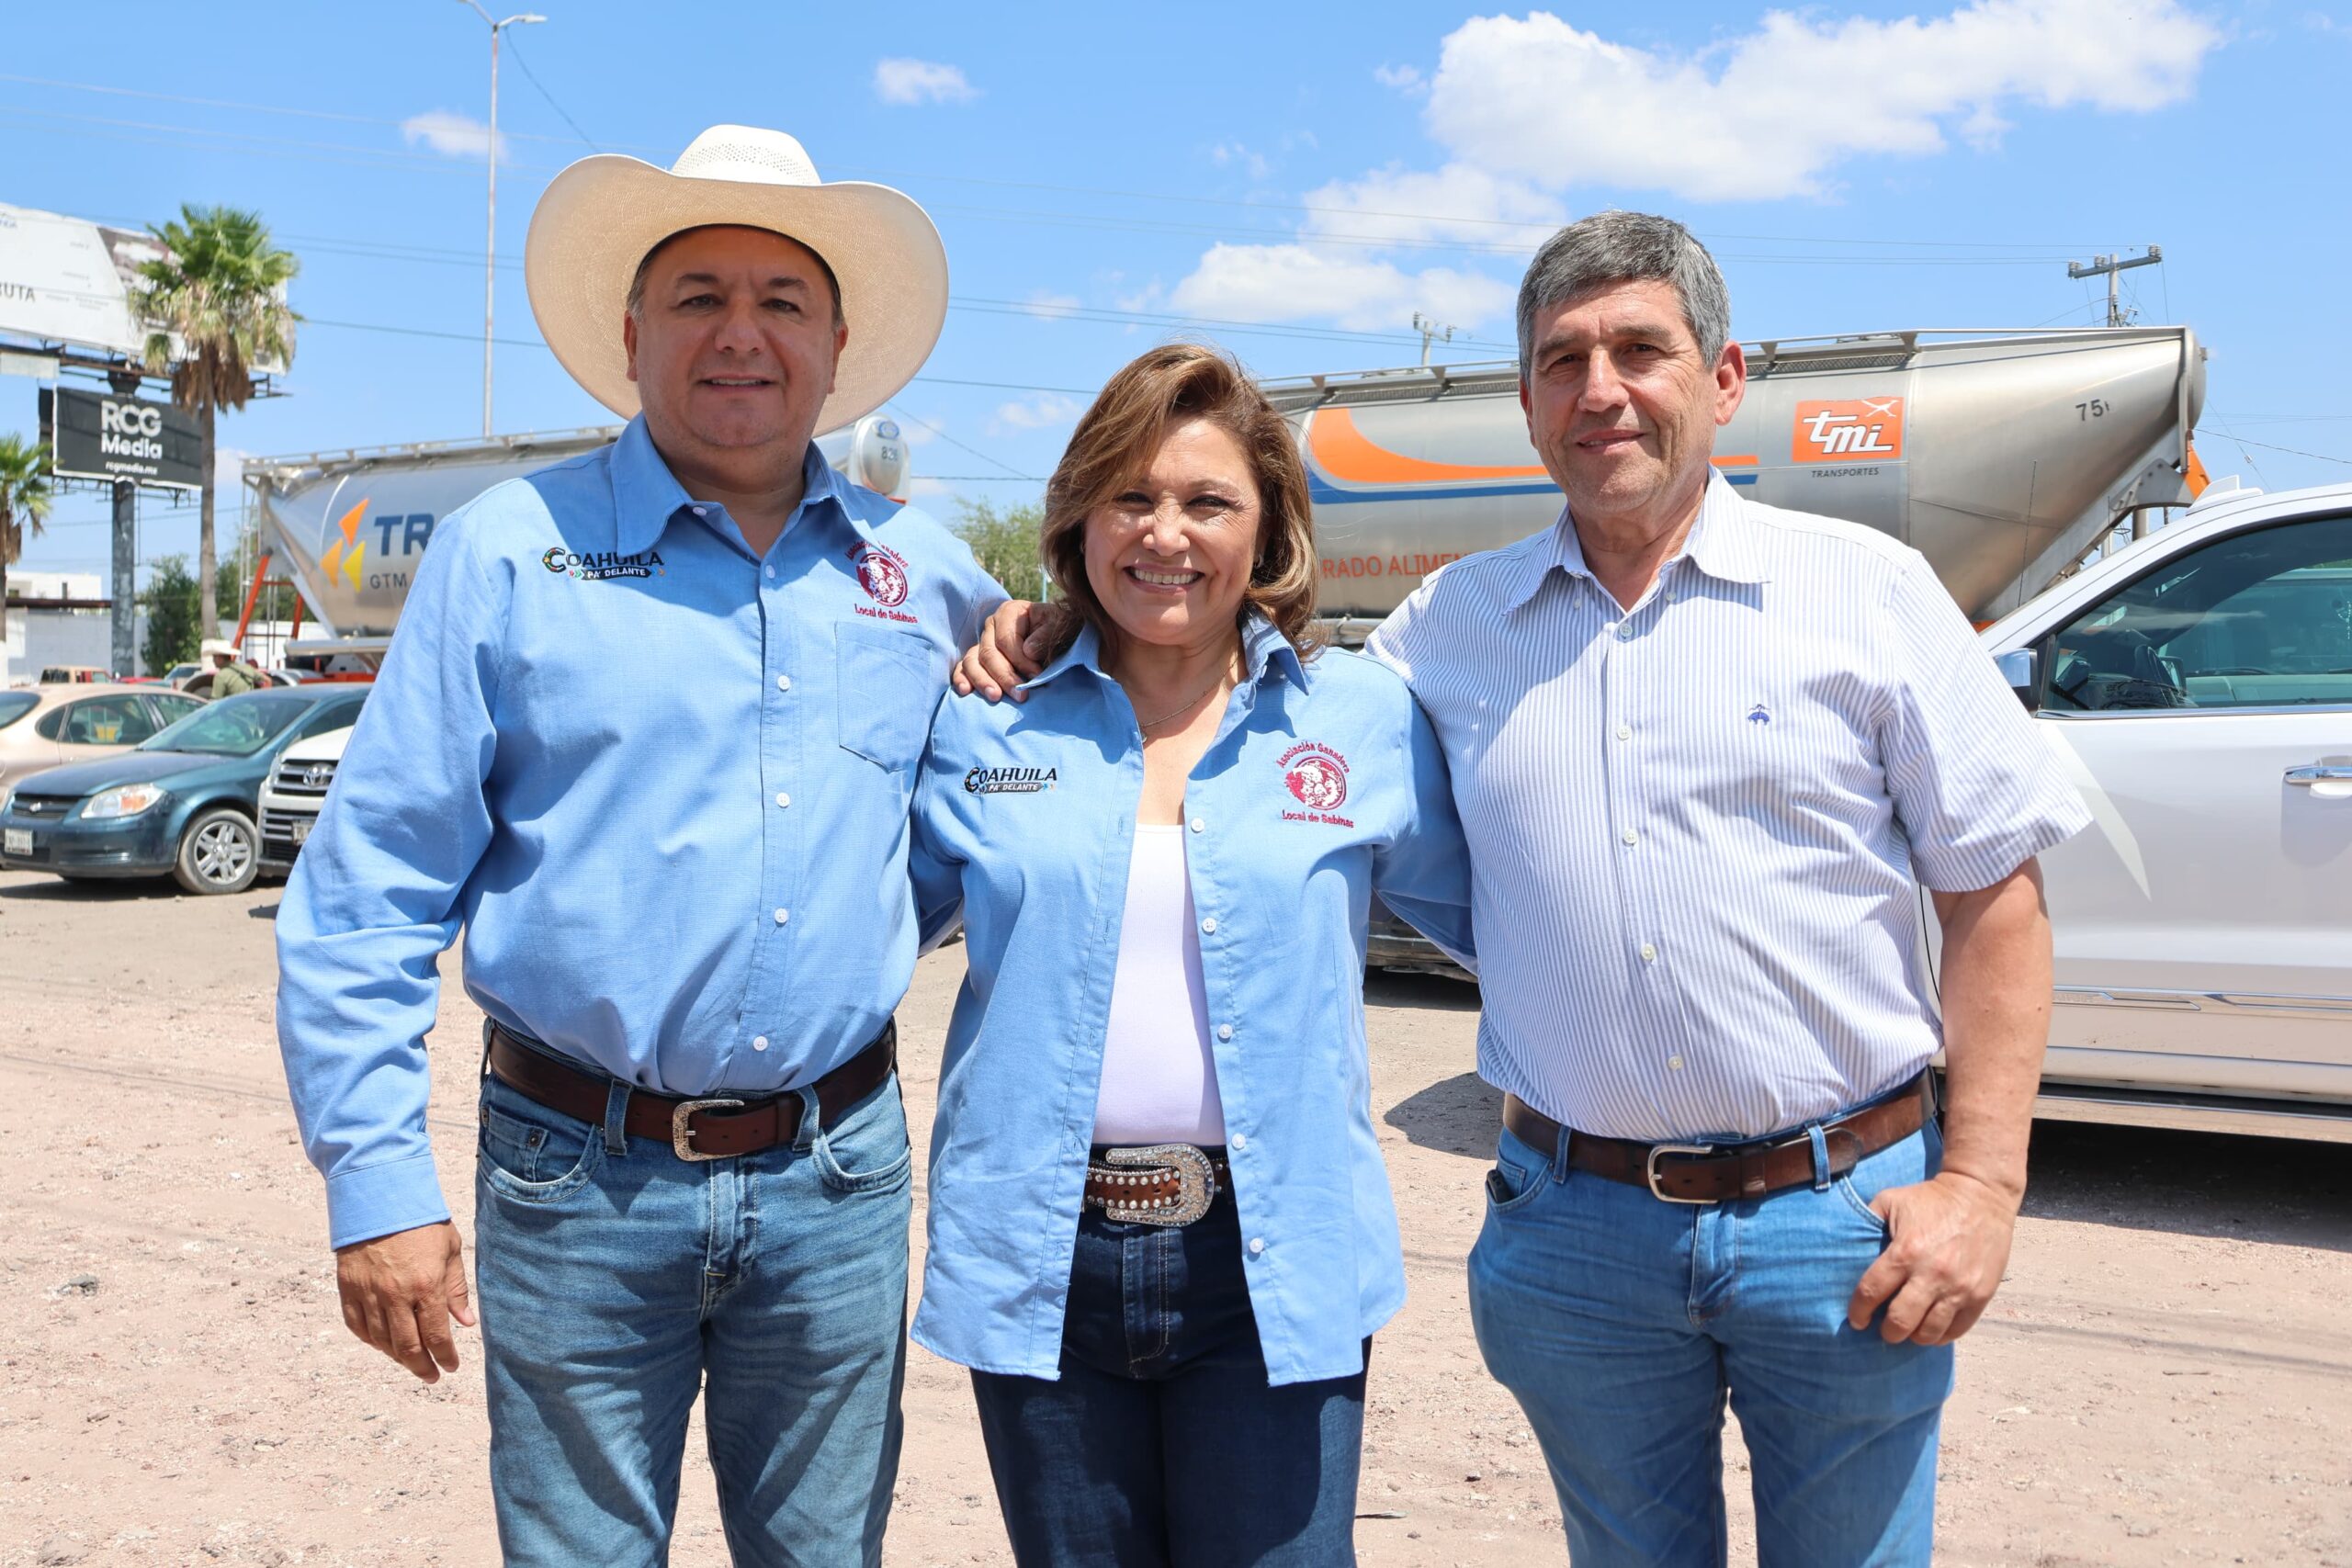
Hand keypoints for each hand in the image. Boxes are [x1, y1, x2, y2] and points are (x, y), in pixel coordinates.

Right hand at [335, 1220, 475, 1382]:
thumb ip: (456, 1289)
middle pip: (408, 1348)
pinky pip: (357, 1327)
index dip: (445, 1357)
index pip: (437, 1336)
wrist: (379, 1197)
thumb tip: (466, 1323)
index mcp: (426, 1285)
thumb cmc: (421, 1220)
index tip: (451, 1367)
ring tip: (412, 1362)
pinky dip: (371, 1341)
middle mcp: (395, 1295)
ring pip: (381, 1342)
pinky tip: (383, 1345)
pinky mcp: (347, 1289)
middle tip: (432, 1376)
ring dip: (397, 1358)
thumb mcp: (450, 1249)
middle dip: (423, 1367)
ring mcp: (368, 1294)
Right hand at [951, 600, 1061, 700]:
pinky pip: (963, 667)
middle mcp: (991, 625)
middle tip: (1020, 696)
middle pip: (989, 653)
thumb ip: (1046, 634)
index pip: (1006, 639)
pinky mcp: (976, 657)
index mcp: (1008, 612)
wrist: (1054, 636)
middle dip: (1004, 676)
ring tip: (996, 697)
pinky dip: (961, 679)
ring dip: (983, 681)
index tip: (1037, 676)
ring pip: (972, 661)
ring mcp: (981, 642)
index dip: (1020, 660)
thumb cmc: (1056, 630)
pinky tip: (965, 691)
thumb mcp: (1058, 625)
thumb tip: (1028, 650)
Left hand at [1844, 1170, 2018, 1346]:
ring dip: (1913, 1336)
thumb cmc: (1930, 1199)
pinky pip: (1957, 1330)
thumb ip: (1867, 1222)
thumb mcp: (1891, 1200)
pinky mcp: (1981, 1295)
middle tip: (1883, 1329)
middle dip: (1886, 1332)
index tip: (1857, 1319)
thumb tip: (1844, 1245)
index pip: (1872, 1293)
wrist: (1981, 1195)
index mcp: (1905, 1252)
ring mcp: (1959, 1288)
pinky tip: (1931, 1329)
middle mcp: (1932, 1275)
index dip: (1859, 1312)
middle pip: (1900, 1322)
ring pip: (1929, 1333)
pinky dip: (1941, 1336)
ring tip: (1908, 1329)